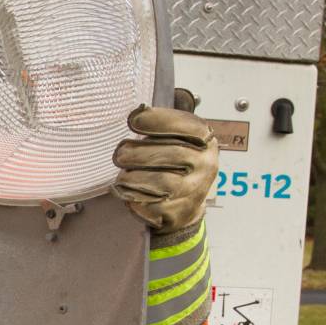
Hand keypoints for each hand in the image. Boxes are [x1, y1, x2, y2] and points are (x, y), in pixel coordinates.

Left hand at [110, 104, 218, 234]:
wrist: (184, 205)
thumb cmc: (175, 165)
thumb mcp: (177, 139)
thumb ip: (162, 125)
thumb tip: (137, 112)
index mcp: (205, 141)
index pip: (187, 126)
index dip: (158, 121)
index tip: (133, 120)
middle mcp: (205, 165)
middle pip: (171, 154)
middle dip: (138, 152)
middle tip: (120, 153)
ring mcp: (194, 191)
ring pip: (160, 182)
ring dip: (133, 177)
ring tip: (123, 175)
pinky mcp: (179, 212)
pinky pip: (152, 204)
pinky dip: (134, 197)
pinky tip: (129, 192)